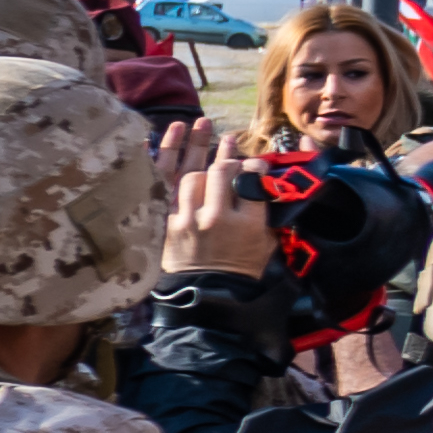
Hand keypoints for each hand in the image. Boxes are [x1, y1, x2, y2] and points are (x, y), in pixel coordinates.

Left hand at [158, 137, 276, 279]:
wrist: (209, 297)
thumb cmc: (243, 270)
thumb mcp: (266, 243)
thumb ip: (264, 213)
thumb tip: (262, 184)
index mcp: (247, 225)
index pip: (253, 179)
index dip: (256, 166)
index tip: (257, 164)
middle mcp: (217, 218)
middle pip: (222, 172)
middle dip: (229, 161)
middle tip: (232, 162)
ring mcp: (187, 220)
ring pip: (193, 175)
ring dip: (202, 168)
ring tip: (209, 166)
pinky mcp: (166, 224)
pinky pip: (165, 185)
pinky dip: (167, 161)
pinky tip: (173, 135)